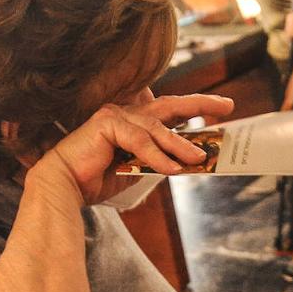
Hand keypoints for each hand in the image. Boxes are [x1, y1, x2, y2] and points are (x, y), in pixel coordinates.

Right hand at [39, 93, 234, 204]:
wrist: (65, 187)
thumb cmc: (97, 179)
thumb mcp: (137, 169)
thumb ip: (159, 161)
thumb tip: (187, 161)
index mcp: (134, 121)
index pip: (169, 112)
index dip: (196, 108)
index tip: (223, 109)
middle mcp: (125, 113)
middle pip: (169, 106)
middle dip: (200, 104)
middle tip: (227, 106)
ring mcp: (115, 115)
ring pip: (157, 128)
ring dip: (180, 145)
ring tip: (199, 158)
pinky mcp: (106, 124)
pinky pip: (140, 141)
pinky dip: (157, 156)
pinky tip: (172, 170)